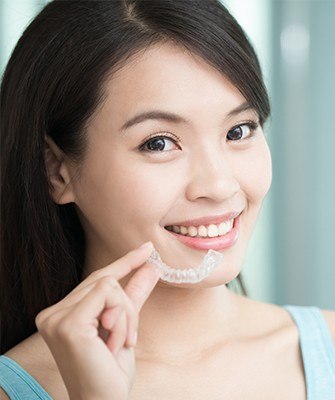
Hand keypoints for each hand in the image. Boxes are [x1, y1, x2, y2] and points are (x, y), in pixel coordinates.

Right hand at [35, 242, 158, 399]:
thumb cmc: (110, 371)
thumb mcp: (125, 326)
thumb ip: (134, 294)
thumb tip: (151, 266)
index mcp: (61, 313)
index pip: (96, 279)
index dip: (124, 262)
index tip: (146, 248)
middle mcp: (52, 313)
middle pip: (105, 280)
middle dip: (127, 306)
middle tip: (130, 338)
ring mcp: (56, 318)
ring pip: (109, 285)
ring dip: (126, 316)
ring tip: (119, 344)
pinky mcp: (69, 323)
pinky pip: (108, 295)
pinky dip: (122, 319)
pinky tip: (114, 344)